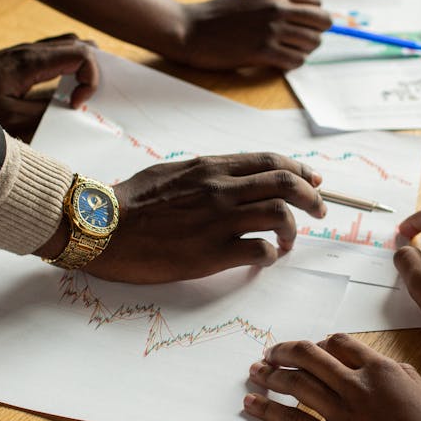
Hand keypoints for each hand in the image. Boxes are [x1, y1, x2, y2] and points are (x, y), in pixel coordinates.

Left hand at [0, 34, 98, 136]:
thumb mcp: (8, 116)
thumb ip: (42, 113)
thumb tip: (70, 112)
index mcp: (34, 62)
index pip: (83, 56)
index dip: (90, 80)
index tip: (76, 103)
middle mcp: (36, 50)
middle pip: (84, 46)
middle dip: (94, 73)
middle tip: (83, 97)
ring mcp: (33, 48)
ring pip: (75, 43)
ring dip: (84, 66)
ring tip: (78, 91)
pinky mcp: (28, 53)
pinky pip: (61, 48)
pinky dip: (72, 63)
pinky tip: (64, 84)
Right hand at [41, 153, 327, 282]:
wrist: (101, 227)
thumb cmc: (130, 201)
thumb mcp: (173, 172)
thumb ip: (207, 173)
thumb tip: (232, 178)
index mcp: (212, 168)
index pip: (271, 162)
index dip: (300, 170)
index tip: (313, 180)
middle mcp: (221, 189)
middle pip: (286, 185)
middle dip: (312, 198)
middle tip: (320, 211)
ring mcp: (219, 221)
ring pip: (280, 216)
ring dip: (293, 231)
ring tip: (288, 242)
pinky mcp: (211, 253)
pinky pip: (260, 250)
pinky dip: (270, 255)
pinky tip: (264, 259)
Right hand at [174, 0, 331, 70]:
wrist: (192, 29)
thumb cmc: (218, 15)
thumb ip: (276, 1)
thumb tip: (301, 14)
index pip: (317, 2)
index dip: (314, 16)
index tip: (305, 26)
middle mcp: (278, 7)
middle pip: (322, 22)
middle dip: (316, 33)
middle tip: (301, 42)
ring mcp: (272, 29)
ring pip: (313, 43)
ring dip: (304, 51)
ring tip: (288, 53)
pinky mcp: (264, 51)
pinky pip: (296, 60)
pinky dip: (292, 63)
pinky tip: (279, 62)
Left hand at [244, 333, 420, 420]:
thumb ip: (403, 376)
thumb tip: (391, 368)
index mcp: (382, 370)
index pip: (339, 344)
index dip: (317, 345)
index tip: (306, 351)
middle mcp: (357, 385)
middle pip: (309, 356)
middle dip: (284, 352)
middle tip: (269, 354)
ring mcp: (343, 414)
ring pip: (296, 384)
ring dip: (270, 376)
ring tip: (256, 373)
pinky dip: (268, 410)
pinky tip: (253, 405)